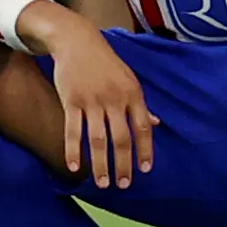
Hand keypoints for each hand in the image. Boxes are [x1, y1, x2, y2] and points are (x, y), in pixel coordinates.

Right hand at [49, 26, 157, 188]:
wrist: (78, 42)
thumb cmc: (106, 63)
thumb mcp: (129, 80)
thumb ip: (140, 105)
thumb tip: (156, 124)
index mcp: (133, 94)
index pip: (143, 128)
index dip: (145, 150)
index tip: (145, 170)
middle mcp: (115, 100)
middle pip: (121, 138)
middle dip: (123, 164)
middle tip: (123, 185)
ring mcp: (92, 101)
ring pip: (97, 139)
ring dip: (100, 164)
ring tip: (102, 183)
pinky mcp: (70, 102)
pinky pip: (72, 131)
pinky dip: (73, 151)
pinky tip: (75, 167)